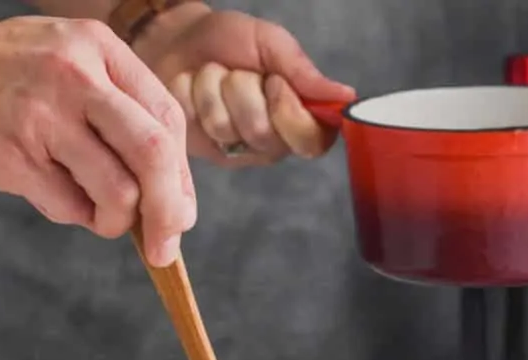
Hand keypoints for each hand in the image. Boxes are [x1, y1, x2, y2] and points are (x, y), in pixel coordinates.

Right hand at [0, 15, 195, 264]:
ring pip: (118, 193)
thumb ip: (121, 114)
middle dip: (170, 213)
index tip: (181, 214)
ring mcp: (44, 116)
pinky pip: (70, 209)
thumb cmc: (12, 80)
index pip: (167, 120)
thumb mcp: (71, 66)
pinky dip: (72, 215)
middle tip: (165, 248)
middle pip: (154, 155)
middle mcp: (76, 76)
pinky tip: (51, 192)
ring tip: (94, 213)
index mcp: (99, 49)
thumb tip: (173, 196)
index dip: (183, 178)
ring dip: (115, 222)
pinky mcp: (16, 156)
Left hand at [134, 6, 355, 165]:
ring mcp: (237, 149)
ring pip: (228, 127)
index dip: (290, 112)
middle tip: (239, 74)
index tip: (275, 82)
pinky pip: (201, 125)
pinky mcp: (205, 150)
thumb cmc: (229, 41)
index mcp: (298, 117)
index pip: (313, 141)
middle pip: (263, 133)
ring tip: (214, 78)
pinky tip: (193, 91)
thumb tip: (347, 96)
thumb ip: (305, 73)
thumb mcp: (272, 44)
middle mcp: (272, 141)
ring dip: (215, 88)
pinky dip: (193, 95)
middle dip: (245, 90)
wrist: (180, 40)